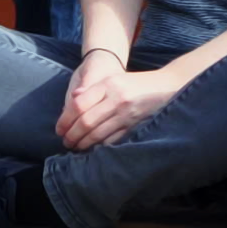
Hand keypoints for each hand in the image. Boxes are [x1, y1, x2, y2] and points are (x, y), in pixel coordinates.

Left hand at [57, 49, 179, 151]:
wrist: (166, 86)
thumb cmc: (134, 84)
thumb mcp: (112, 79)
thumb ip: (91, 89)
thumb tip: (71, 101)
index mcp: (108, 84)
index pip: (79, 104)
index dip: (65, 119)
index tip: (59, 129)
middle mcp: (117, 98)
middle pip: (86, 121)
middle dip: (72, 135)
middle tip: (65, 142)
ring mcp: (127, 113)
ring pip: (98, 133)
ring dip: (83, 143)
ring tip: (76, 147)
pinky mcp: (134, 125)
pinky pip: (112, 139)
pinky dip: (100, 145)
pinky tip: (93, 148)